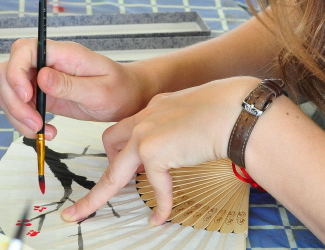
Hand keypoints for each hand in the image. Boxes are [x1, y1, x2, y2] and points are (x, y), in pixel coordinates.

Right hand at [0, 38, 149, 140]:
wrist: (128, 97)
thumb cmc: (120, 88)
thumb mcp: (100, 90)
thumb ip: (70, 85)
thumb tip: (41, 77)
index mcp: (63, 53)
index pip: (24, 49)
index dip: (16, 71)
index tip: (27, 96)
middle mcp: (48, 62)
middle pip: (8, 71)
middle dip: (14, 101)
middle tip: (35, 123)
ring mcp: (41, 78)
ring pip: (9, 91)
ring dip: (17, 115)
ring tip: (41, 131)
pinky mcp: (41, 95)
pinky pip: (19, 106)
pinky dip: (24, 122)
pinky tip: (44, 131)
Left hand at [61, 76, 259, 224]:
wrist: (237, 110)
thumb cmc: (230, 109)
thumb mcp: (197, 111)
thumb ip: (182, 126)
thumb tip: (183, 146)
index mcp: (157, 107)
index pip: (132, 126)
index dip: (127, 145)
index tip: (119, 157)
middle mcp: (146, 117)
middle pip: (111, 142)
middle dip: (107, 166)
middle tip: (100, 191)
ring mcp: (147, 134)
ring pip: (115, 171)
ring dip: (100, 194)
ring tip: (87, 211)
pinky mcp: (154, 152)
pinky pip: (155, 188)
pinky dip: (161, 205)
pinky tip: (160, 217)